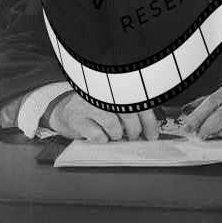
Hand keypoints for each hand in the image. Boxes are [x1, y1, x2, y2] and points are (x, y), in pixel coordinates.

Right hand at [44, 92, 158, 141]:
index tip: (152, 134)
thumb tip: (151, 129)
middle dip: (134, 131)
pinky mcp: (77, 119)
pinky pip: (98, 136)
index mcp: (115, 84)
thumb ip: (133, 109)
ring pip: (114, 127)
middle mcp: (102, 91)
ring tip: (114, 131)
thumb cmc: (97, 107)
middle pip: (129, 114)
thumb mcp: (115, 102)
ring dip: (117, 134)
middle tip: (134, 135)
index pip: (138, 102)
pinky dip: (103, 138)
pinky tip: (100, 132)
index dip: (149, 121)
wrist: (68, 111)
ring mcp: (89, 105)